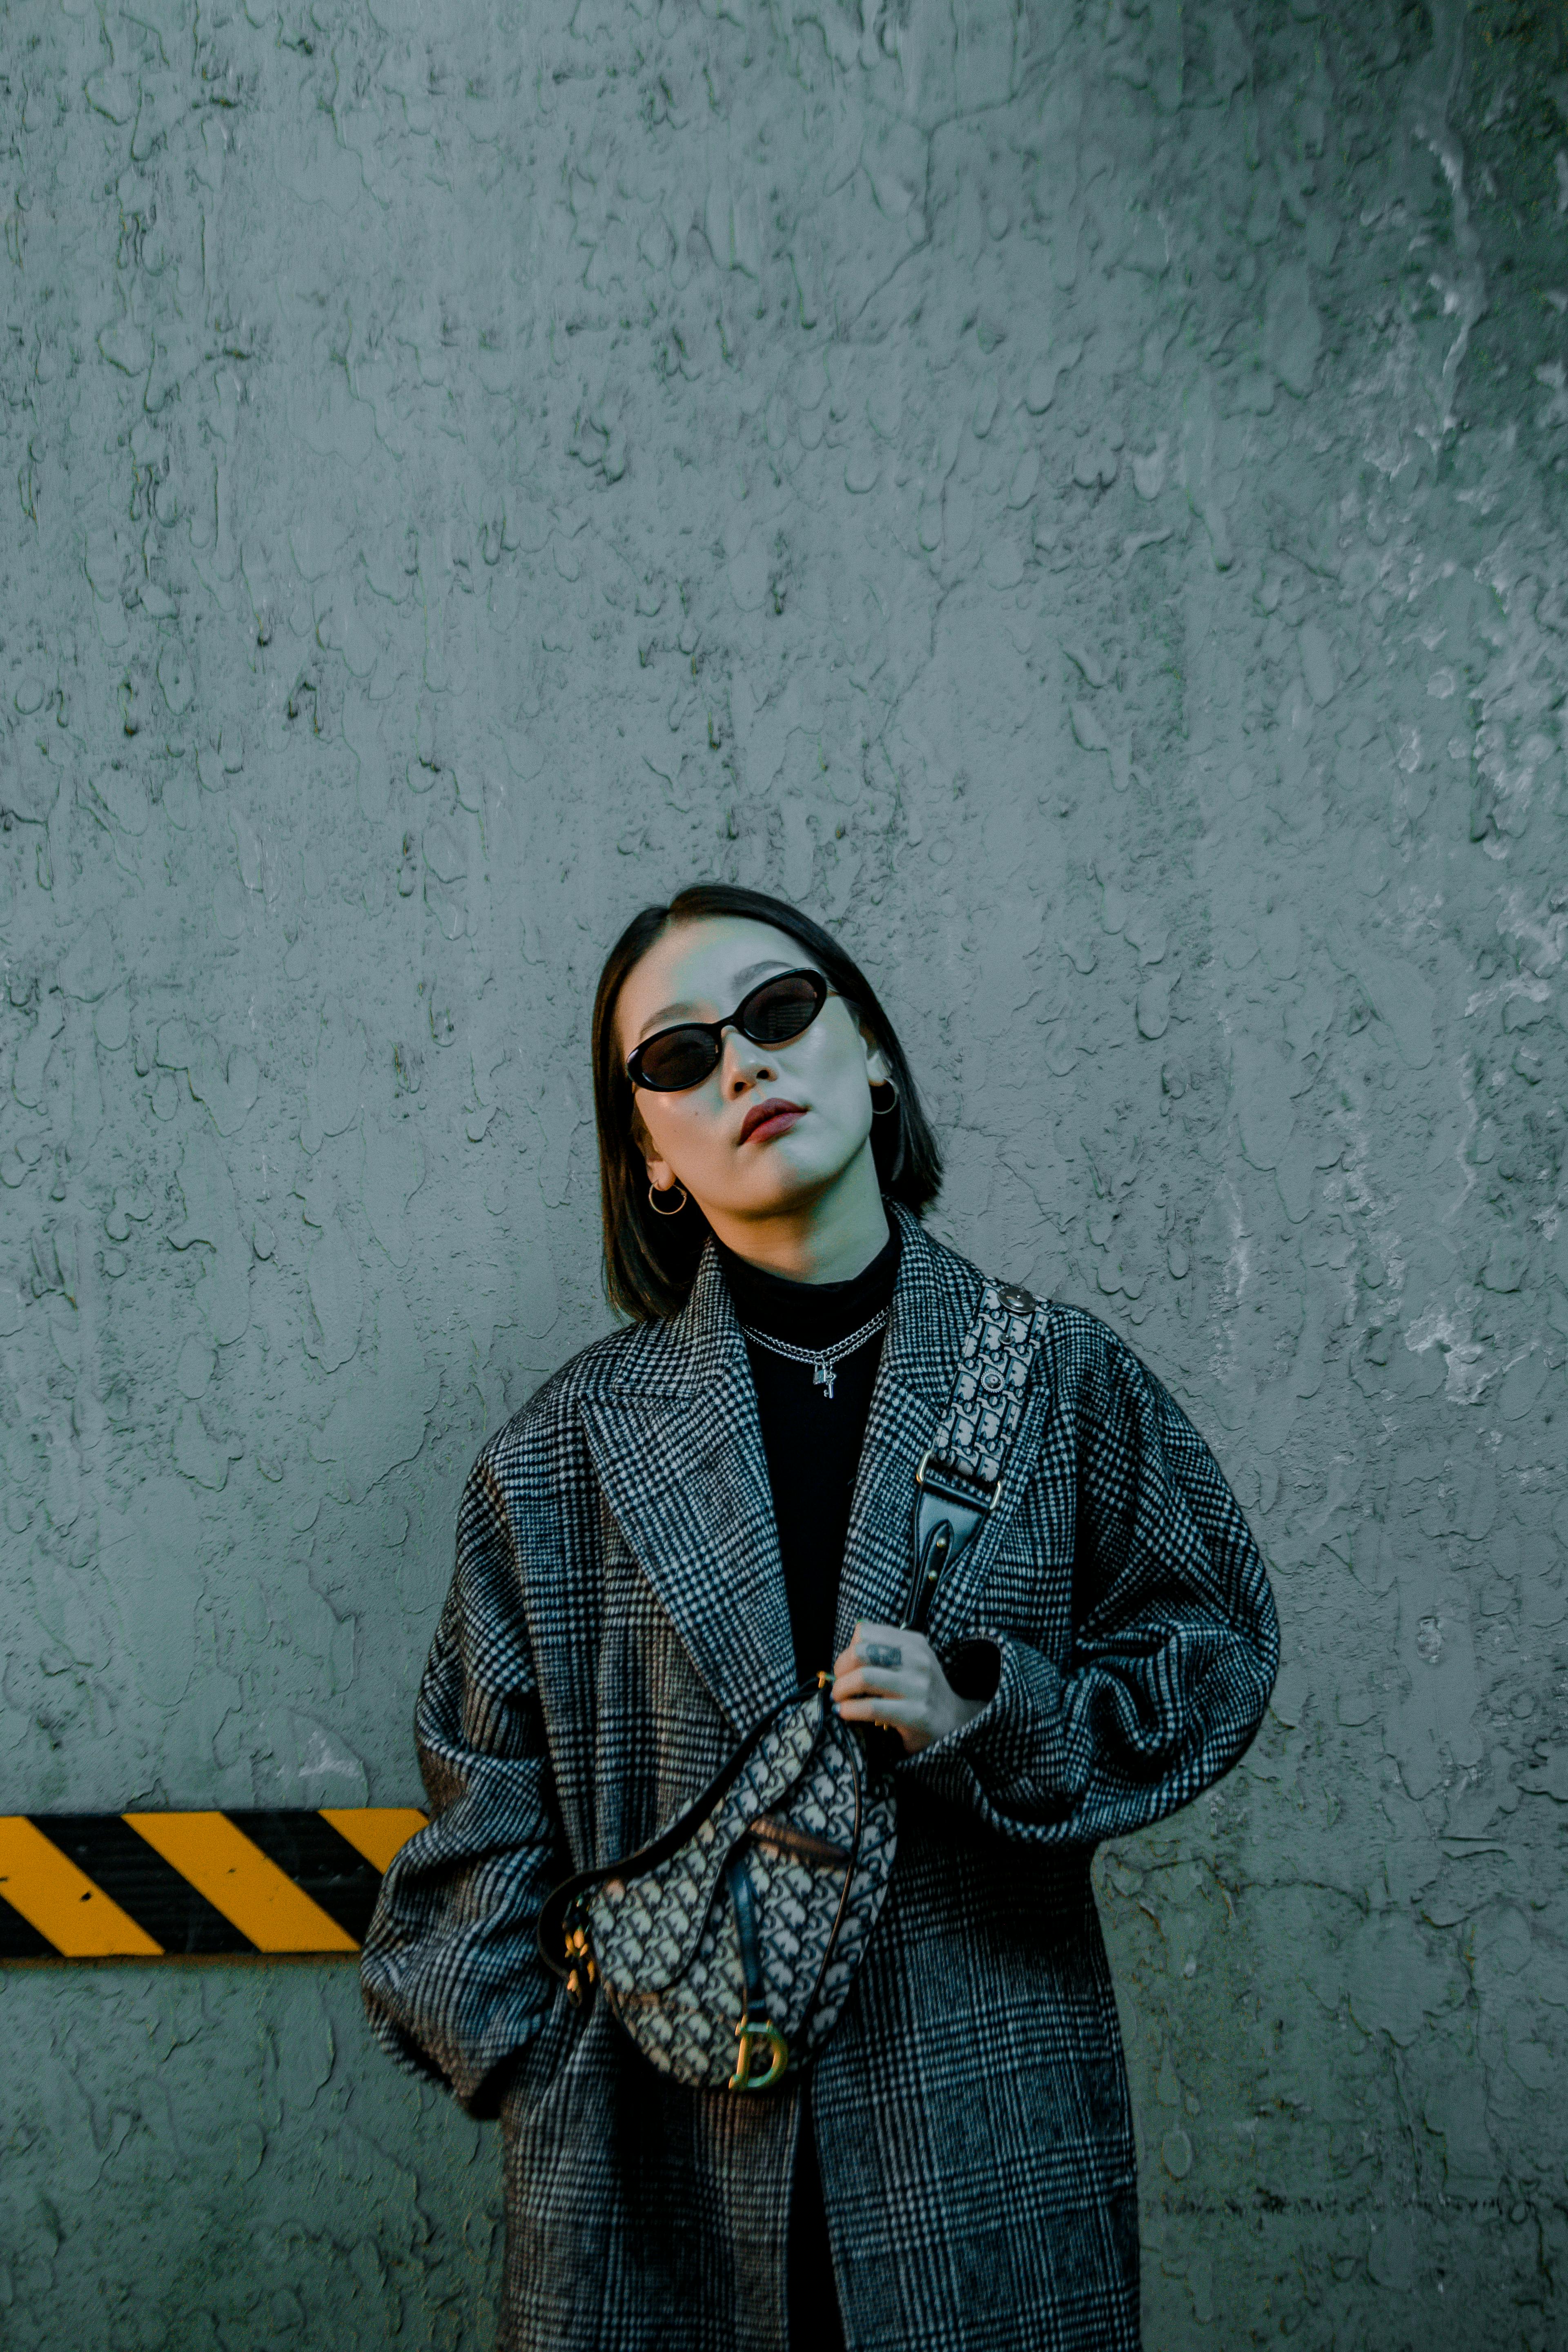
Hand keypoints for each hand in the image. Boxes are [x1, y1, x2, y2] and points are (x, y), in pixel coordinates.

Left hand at [831, 1621, 985, 1754]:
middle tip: (838, 1683)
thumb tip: (849, 1648)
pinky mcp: (915, 1714)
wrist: (953, 1723)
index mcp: (913, 1643)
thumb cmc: (921, 1690)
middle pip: (862, 1652)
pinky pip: (872, 1707)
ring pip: (864, 1678)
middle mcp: (918, 1660)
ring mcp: (918, 1687)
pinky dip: (850, 1709)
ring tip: (838, 1698)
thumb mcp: (910, 1661)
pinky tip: (845, 1712)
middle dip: (841, 1668)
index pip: (866, 1632)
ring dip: (841, 1689)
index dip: (848, 1649)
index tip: (845, 1666)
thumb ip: (884, 1649)